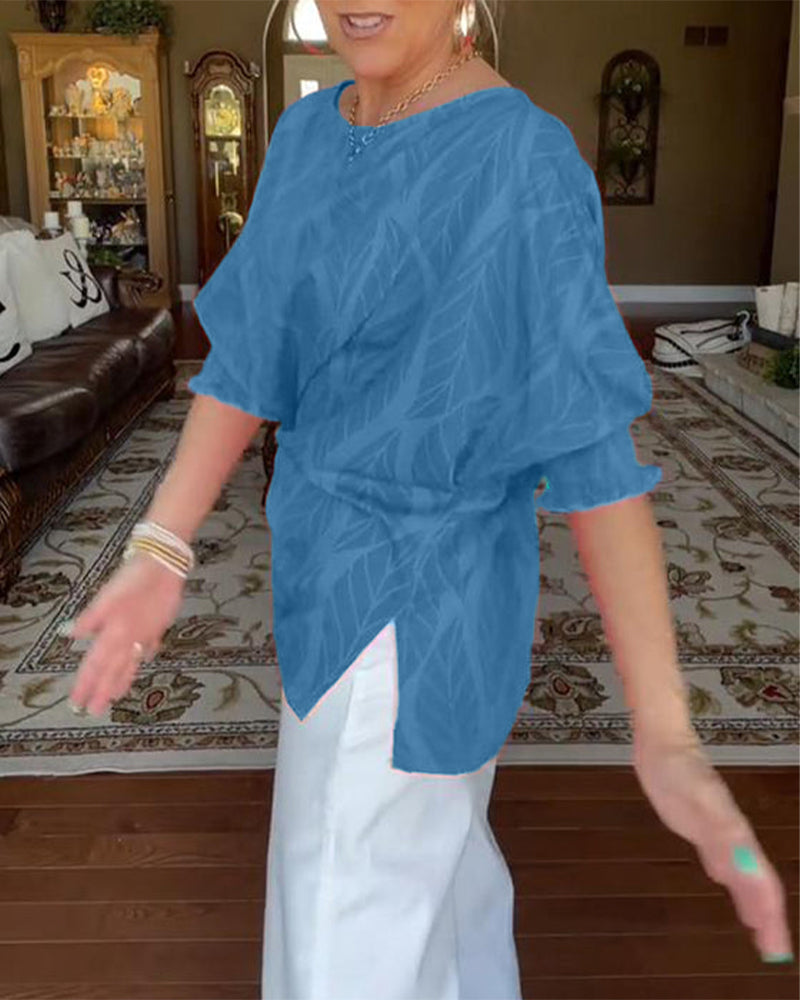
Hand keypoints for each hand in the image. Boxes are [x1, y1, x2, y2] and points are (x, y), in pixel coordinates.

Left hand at [66, 553, 184, 716]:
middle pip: (114, 671)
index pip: (95, 666)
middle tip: (94, 712)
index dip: (86, 685)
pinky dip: (144, 658)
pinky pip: (149, 648)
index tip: (77, 704)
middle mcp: (131, 639)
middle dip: (103, 692)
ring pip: (132, 664)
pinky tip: (144, 660)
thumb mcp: (105, 597)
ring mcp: (148, 634)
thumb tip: (68, 634)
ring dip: (123, 681)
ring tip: (115, 697)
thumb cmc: (133, 579)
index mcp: (114, 634)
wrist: (165, 565)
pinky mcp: (160, 625)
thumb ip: (89, 618)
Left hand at [633, 727, 794, 963]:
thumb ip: (726, 835)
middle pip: (756, 883)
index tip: (777, 950)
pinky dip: (729, 877)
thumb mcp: (703, 802)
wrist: (664, 743)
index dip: (771, 916)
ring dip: (752, 902)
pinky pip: (720, 856)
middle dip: (768, 918)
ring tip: (760, 931)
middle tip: (775, 954)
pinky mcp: (698, 824)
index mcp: (736, 836)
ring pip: (740, 872)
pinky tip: (725, 882)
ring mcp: (716, 830)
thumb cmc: (681, 769)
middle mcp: (732, 837)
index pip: (761, 883)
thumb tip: (748, 874)